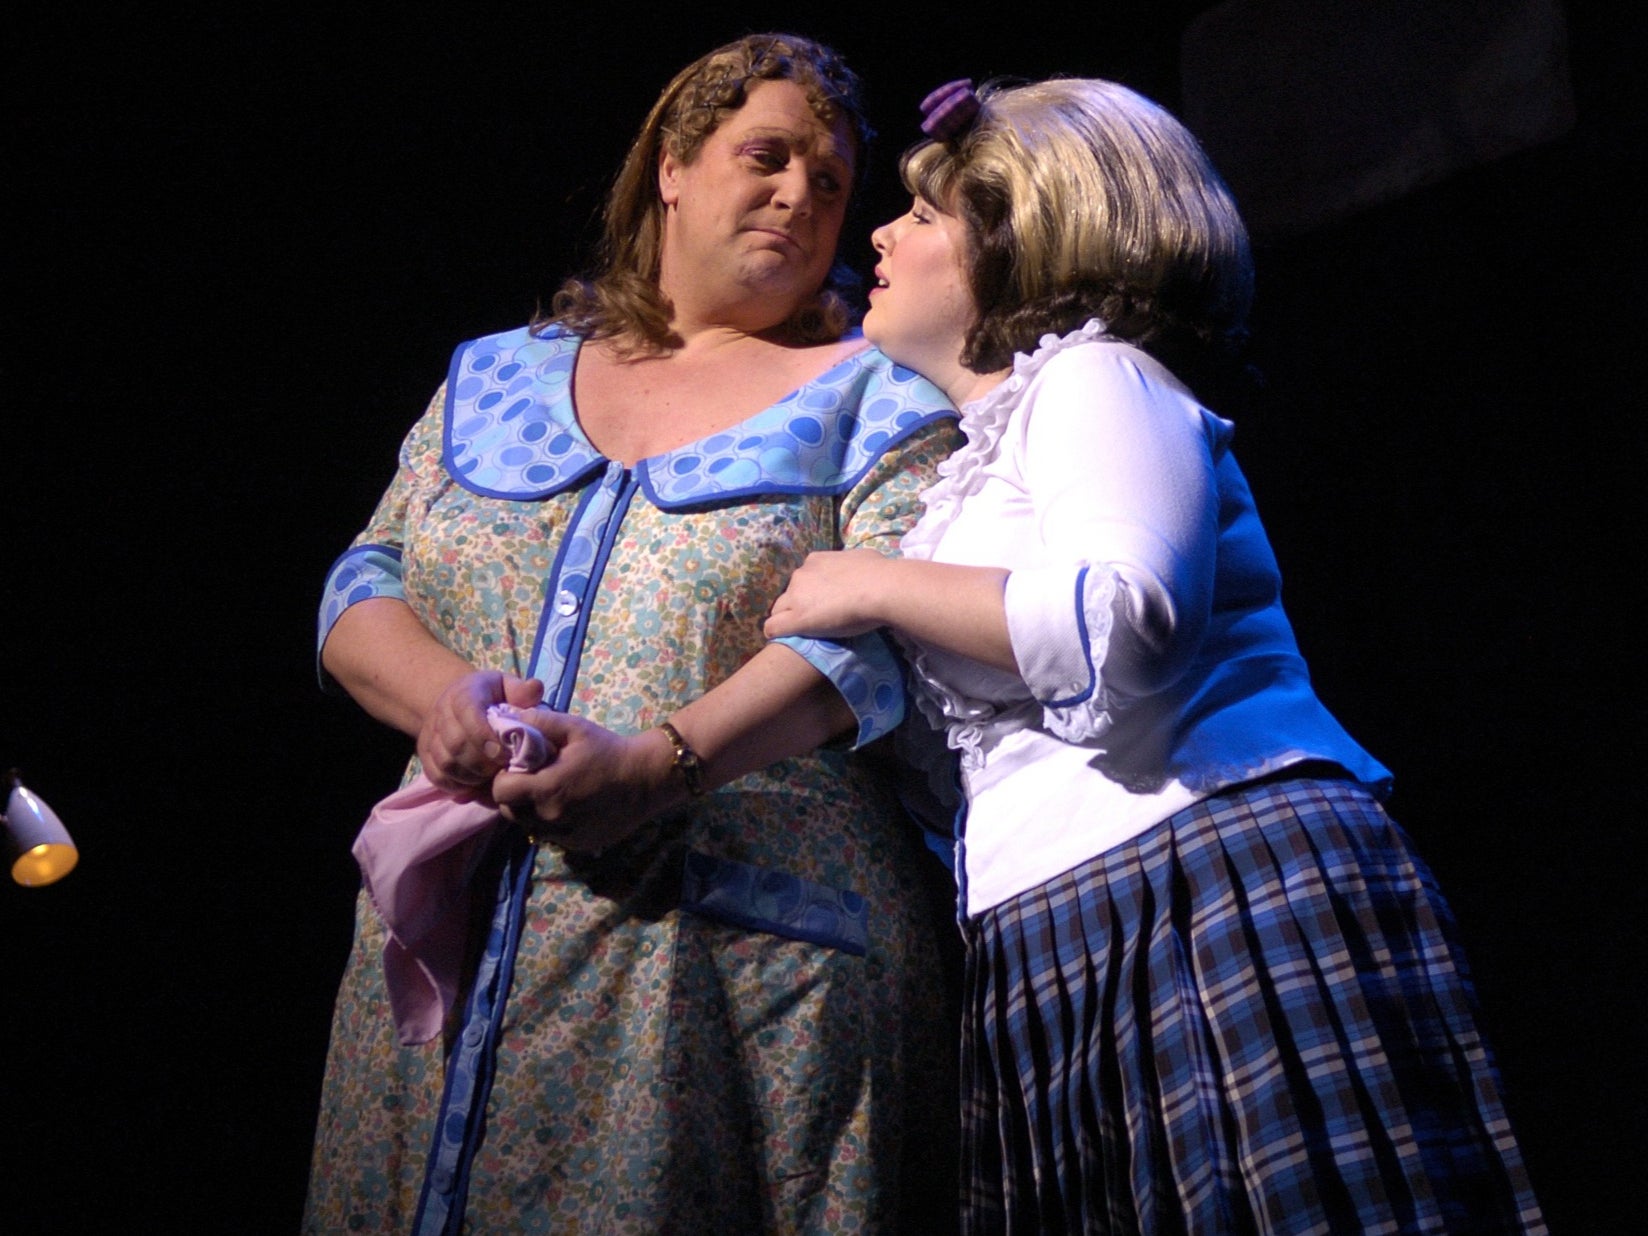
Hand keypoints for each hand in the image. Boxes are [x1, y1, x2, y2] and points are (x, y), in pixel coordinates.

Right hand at [417, 671, 544, 801]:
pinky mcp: (425, 753)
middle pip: (456, 743)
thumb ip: (522, 691)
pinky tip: (475, 784)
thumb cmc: (492, 696)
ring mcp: (431, 734)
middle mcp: (441, 712)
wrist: (459, 703)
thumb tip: (535, 688)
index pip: (468, 713)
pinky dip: (456, 785)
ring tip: (491, 777)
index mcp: (463, 692)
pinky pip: (436, 775)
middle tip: (502, 769)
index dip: (485, 737)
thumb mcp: (508, 686)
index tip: (504, 753)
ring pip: (445, 762)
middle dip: (482, 762)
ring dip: (471, 776)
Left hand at [491, 712, 678, 853]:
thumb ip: (539, 722)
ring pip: (529, 826)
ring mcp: (564, 835)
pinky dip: (552, 823)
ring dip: (532, 811)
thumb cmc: (609, 750)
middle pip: (510, 812)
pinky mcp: (577, 845)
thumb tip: (509, 718)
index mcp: (547, 788)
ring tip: (551, 793)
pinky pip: (552, 835)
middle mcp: (551, 817)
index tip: (516, 769)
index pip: (500, 792)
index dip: (503, 778)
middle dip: (515, 796)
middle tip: (532, 780)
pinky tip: (570, 806)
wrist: (647, 778)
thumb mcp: (575, 727)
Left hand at [762, 549, 891, 639]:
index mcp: (815, 560)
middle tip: (816, 617)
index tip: (821, 601)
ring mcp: (796, 596)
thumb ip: (851, 564)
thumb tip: (857, 566)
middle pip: (790, 593)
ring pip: (780, 610)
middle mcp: (801, 574)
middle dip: (798, 604)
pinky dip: (775, 632)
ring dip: (790, 618)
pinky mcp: (797, 619)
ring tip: (803, 631)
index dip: (810, 591)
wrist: (879, 588)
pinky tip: (780, 638)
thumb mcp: (861, 558)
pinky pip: (773, 627)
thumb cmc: (878, 572)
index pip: (803, 578)